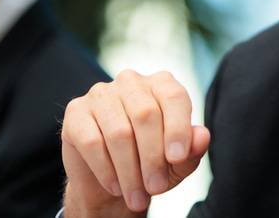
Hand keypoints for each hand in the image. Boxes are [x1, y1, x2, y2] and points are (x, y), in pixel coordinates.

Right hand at [61, 70, 210, 216]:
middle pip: (145, 114)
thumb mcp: (176, 163)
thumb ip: (192, 149)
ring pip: (119, 132)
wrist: (112, 181)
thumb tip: (203, 136)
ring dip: (130, 171)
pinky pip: (92, 141)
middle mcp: (130, 82)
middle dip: (153, 158)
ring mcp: (100, 94)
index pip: (173, 96)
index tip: (178, 159)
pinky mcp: (76, 112)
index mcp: (161, 84)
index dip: (178, 127)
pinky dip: (106, 169)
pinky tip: (115, 185)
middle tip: (156, 189)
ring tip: (137, 197)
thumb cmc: (150, 163)